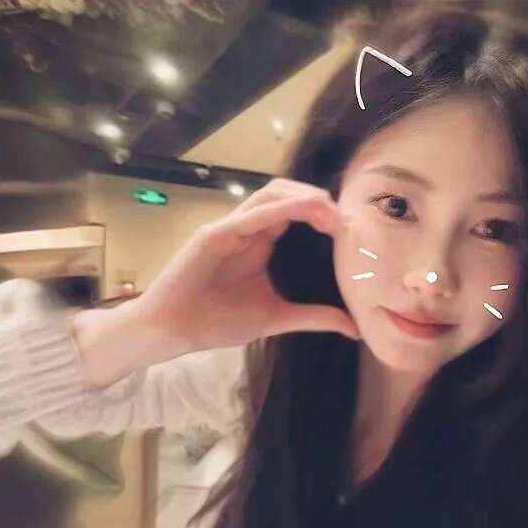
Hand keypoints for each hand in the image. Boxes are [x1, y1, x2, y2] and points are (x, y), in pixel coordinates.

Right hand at [131, 178, 360, 359]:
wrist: (173, 332)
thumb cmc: (216, 322)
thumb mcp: (276, 318)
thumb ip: (313, 317)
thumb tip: (355, 328)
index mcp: (260, 243)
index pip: (297, 215)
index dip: (325, 216)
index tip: (353, 230)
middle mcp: (247, 230)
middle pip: (287, 196)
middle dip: (319, 201)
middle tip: (347, 219)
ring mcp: (229, 228)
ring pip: (271, 195)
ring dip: (304, 197)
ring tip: (332, 210)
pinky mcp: (212, 236)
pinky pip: (251, 216)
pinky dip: (282, 208)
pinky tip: (308, 209)